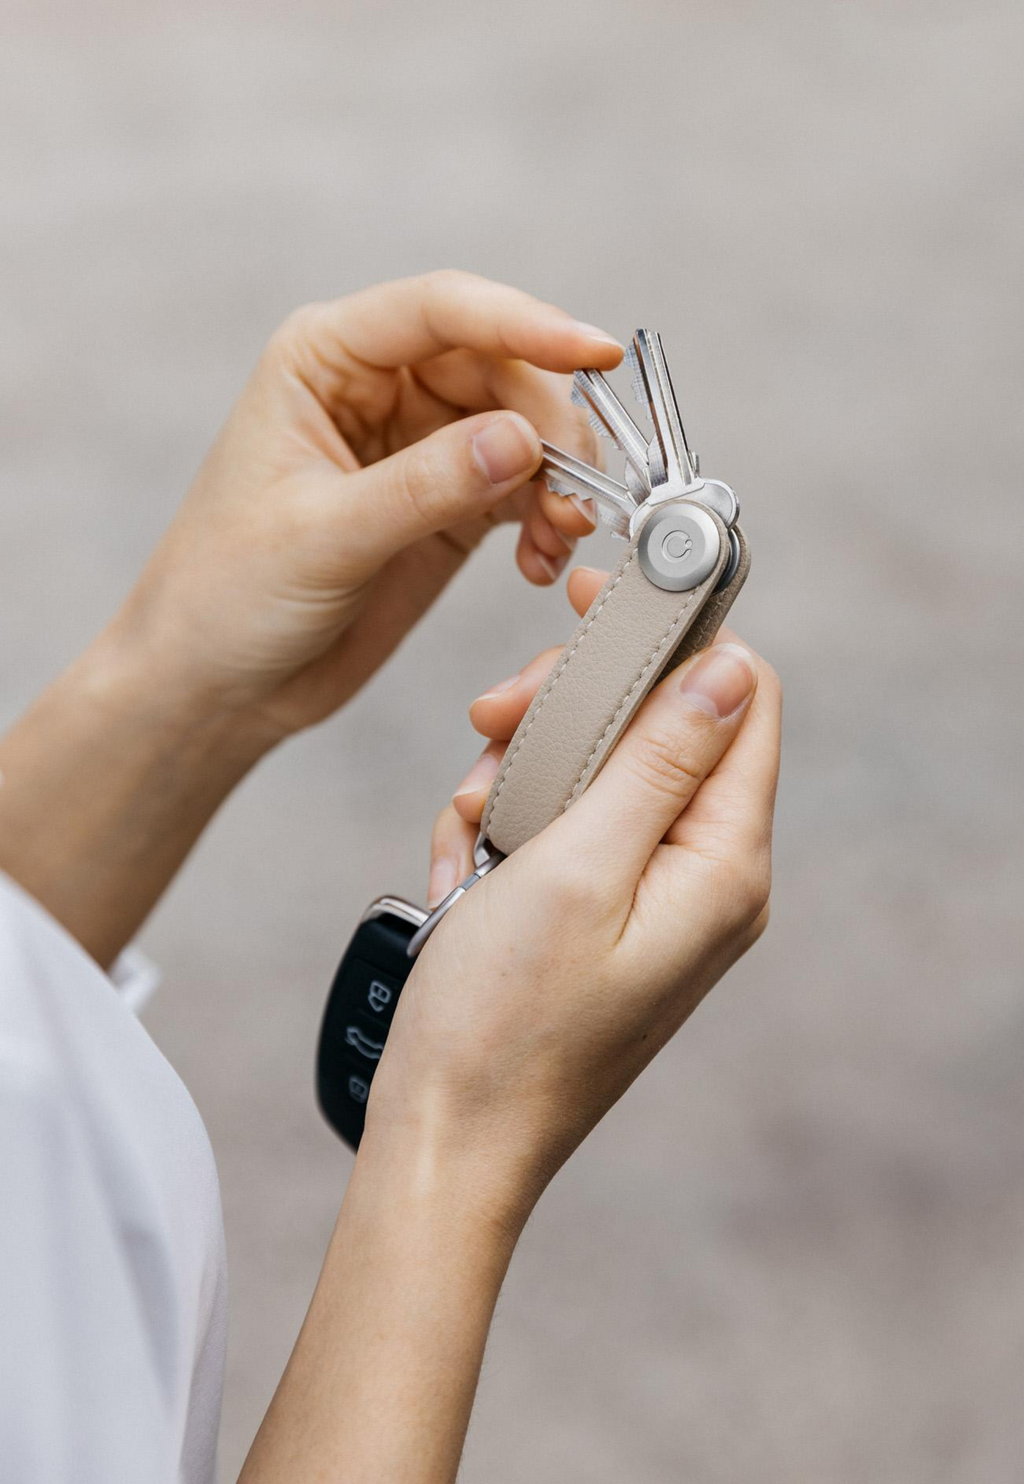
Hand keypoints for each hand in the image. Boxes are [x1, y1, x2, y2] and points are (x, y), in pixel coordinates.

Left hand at [116, 271, 619, 735]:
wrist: (217, 683)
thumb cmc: (228, 594)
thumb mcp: (324, 537)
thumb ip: (424, 486)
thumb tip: (520, 440)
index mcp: (326, 359)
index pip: (441, 311)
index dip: (525, 323)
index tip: (594, 352)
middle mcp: (378, 387)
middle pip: (500, 369)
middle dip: (551, 427)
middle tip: (577, 498)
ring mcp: (418, 445)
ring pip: (523, 428)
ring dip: (559, 478)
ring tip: (561, 539)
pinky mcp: (447, 504)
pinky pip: (523, 488)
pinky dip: (547, 518)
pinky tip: (541, 561)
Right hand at [367, 566, 780, 1223]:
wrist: (447, 1135)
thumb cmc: (502, 1023)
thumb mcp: (577, 865)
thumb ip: (657, 758)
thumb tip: (727, 667)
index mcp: (723, 862)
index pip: (741, 696)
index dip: (672, 635)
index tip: (592, 604)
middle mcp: (704, 874)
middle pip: (656, 721)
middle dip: (565, 710)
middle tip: (490, 718)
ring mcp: (652, 893)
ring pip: (594, 764)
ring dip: (516, 773)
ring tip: (467, 832)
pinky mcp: (602, 909)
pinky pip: (562, 821)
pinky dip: (502, 826)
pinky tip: (461, 872)